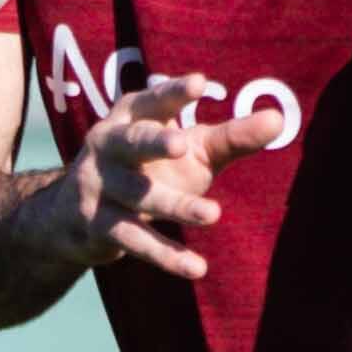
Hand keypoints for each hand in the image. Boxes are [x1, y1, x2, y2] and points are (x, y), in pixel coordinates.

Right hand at [16, 77, 288, 280]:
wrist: (73, 217)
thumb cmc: (148, 168)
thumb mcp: (190, 150)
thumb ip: (231, 137)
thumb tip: (279, 120)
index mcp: (131, 117)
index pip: (153, 102)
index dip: (173, 94)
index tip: (200, 84)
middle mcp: (108, 145)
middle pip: (131, 142)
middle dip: (154, 143)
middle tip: (183, 146)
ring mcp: (99, 186)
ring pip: (139, 196)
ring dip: (174, 205)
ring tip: (213, 214)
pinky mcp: (97, 225)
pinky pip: (135, 240)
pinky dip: (165, 254)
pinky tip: (196, 268)